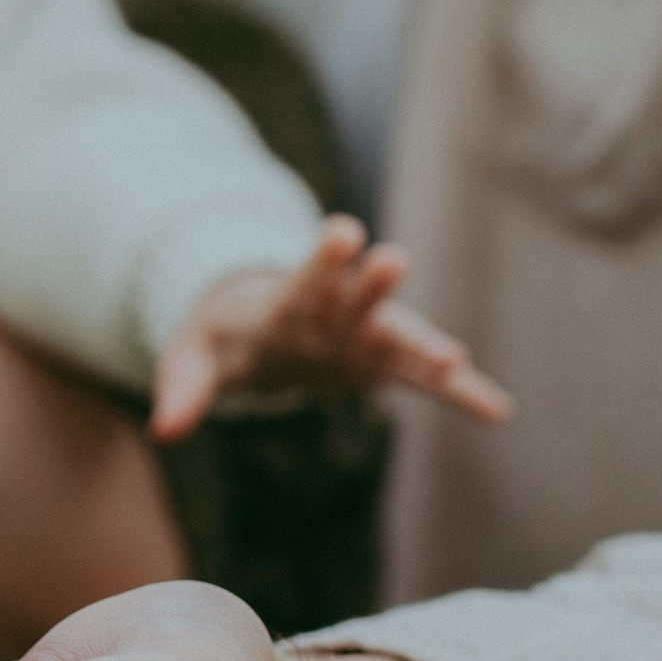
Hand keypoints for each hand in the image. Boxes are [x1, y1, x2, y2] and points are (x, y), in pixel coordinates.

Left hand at [151, 218, 513, 439]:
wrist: (260, 328)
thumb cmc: (224, 338)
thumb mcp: (193, 359)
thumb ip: (183, 389)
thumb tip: (163, 431)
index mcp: (288, 303)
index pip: (304, 277)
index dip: (323, 258)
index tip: (343, 230)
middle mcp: (336, 312)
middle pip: (356, 296)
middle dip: (374, 283)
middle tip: (393, 260)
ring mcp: (366, 336)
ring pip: (399, 337)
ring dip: (424, 347)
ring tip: (454, 360)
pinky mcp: (384, 364)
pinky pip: (425, 383)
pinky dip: (460, 395)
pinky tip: (498, 411)